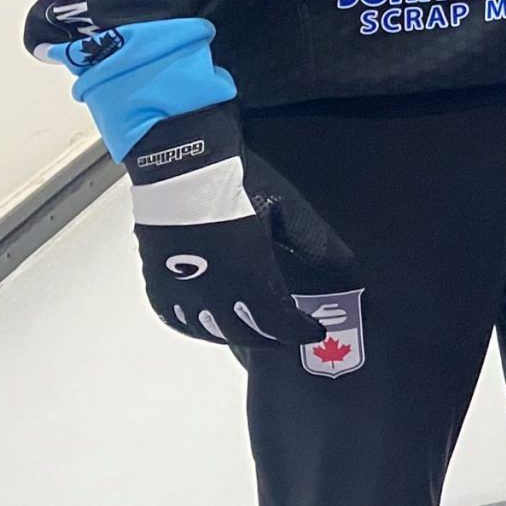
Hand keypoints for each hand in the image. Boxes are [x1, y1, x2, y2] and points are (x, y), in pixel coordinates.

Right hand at [125, 103, 356, 347]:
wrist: (182, 168)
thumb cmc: (239, 186)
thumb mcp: (287, 212)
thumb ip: (313, 244)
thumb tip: (346, 266)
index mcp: (248, 275)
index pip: (278, 321)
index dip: (299, 331)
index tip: (314, 332)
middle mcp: (213, 292)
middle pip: (245, 331)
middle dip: (272, 337)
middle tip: (287, 335)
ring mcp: (181, 291)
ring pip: (210, 331)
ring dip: (237, 335)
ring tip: (255, 332)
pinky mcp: (158, 283)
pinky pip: (177, 320)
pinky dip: (197, 328)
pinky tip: (208, 326)